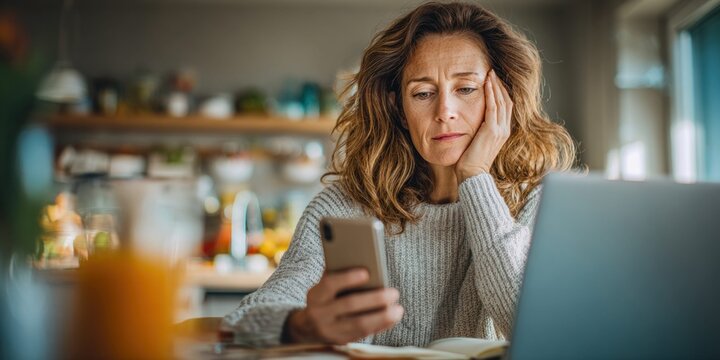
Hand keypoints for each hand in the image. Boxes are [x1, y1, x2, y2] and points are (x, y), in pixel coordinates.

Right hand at [285, 268, 403, 343]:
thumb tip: (365, 265)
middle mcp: (320, 314)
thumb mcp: (324, 287)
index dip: (348, 278)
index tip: (367, 273)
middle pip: (349, 305)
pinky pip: (364, 334)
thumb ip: (339, 277)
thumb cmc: (324, 299)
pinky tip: (392, 318)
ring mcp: (330, 330)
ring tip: (398, 309)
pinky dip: (380, 326)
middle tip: (393, 293)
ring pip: (359, 324)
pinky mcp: (341, 341)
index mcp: (316, 295)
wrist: (307, 326)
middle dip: (374, 299)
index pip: (330, 284)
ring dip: (382, 317)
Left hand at [455, 69, 512, 183]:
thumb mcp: (477, 141)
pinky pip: (493, 107)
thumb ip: (479, 130)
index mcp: (502, 132)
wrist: (472, 175)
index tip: (493, 81)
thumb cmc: (470, 161)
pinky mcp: (492, 130)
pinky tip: (486, 83)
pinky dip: (491, 93)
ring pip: (501, 101)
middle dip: (500, 85)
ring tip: (490, 73)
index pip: (506, 107)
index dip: (501, 92)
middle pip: (506, 101)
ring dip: (496, 86)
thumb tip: (473, 120)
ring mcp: (500, 130)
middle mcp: (504, 129)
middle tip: (493, 72)